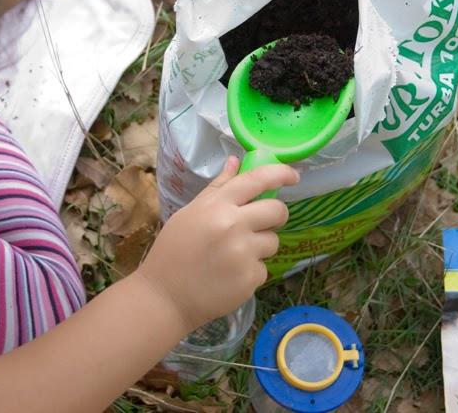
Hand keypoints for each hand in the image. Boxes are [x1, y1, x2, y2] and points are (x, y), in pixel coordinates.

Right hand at [137, 157, 298, 330]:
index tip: (293, 176)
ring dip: (260, 246)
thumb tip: (236, 160)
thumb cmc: (173, 251)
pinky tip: (229, 276)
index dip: (281, 174)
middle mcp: (234, 225)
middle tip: (261, 223)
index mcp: (217, 205)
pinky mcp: (250, 278)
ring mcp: (244, 253)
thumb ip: (218, 187)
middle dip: (275, 215)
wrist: (165, 297)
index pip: (258, 180)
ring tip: (234, 255)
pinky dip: (251, 271)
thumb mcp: (190, 213)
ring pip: (273, 241)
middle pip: (278, 211)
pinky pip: (264, 267)